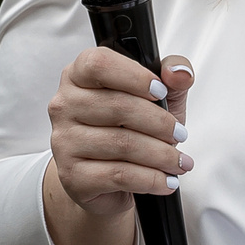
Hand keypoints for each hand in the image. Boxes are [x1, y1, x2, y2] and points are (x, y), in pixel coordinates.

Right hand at [42, 48, 194, 244]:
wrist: (107, 181)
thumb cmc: (134, 128)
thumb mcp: (157, 99)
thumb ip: (171, 77)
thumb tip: (180, 72)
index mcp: (78, 76)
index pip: (98, 63)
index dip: (132, 76)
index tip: (161, 92)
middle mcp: (62, 106)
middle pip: (117, 108)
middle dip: (159, 124)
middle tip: (182, 137)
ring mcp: (63, 144)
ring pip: (120, 144)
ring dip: (160, 155)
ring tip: (182, 161)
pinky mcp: (73, 178)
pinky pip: (118, 176)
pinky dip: (150, 179)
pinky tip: (168, 181)